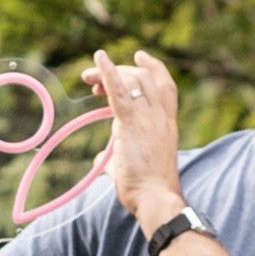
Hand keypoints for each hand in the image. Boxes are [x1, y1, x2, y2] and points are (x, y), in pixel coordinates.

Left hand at [83, 49, 186, 227]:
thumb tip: (101, 162)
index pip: (164, 86)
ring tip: (88, 77)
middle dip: (121, 72)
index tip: (138, 58)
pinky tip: (99, 58)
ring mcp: (149, 117)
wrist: (156, 197)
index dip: (152, 68)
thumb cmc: (147, 189)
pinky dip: (108, 72)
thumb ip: (115, 160)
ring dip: (108, 74)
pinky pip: (119, 90)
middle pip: (144, 78)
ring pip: (132, 80)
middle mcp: (160, 115)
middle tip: (95, 81)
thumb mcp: (132, 169)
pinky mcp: (132, 123)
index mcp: (166, 124)